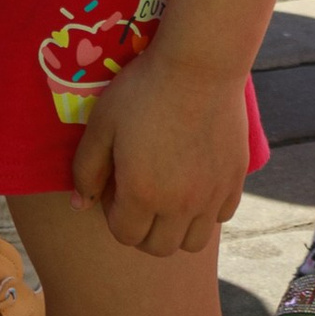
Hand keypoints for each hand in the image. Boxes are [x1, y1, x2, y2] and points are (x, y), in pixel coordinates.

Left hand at [71, 31, 250, 256]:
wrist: (199, 67)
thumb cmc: (143, 90)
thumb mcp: (102, 123)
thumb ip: (86, 168)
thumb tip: (79, 205)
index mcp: (143, 194)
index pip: (125, 235)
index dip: (113, 214)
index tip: (115, 186)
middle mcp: (180, 206)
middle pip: (159, 247)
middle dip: (142, 230)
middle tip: (137, 195)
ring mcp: (211, 197)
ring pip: (193, 242)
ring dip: (175, 229)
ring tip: (166, 195)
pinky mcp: (235, 183)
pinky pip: (220, 218)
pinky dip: (205, 211)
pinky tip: (194, 182)